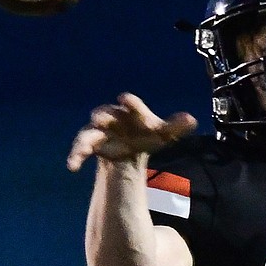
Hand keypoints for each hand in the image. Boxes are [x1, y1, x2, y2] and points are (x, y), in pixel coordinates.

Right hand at [67, 92, 196, 171]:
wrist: (130, 147)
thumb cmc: (146, 135)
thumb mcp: (162, 134)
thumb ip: (175, 127)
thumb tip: (193, 120)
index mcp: (131, 112)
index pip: (131, 105)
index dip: (130, 103)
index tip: (126, 99)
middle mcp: (112, 118)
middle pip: (104, 114)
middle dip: (103, 116)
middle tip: (100, 118)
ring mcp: (99, 132)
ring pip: (89, 133)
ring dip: (84, 141)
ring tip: (81, 151)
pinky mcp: (91, 146)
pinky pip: (81, 150)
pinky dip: (76, 156)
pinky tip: (72, 166)